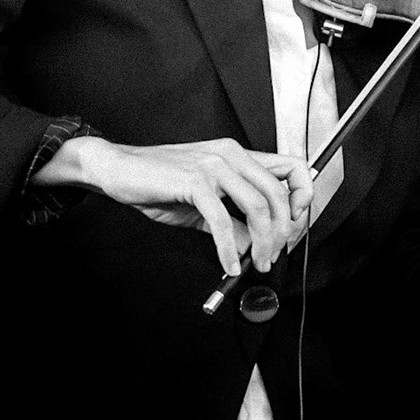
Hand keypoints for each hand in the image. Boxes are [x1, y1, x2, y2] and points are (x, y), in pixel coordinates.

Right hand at [68, 137, 314, 274]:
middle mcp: (231, 155)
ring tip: (257, 264)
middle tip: (273, 255)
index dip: (302, 195)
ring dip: (262, 243)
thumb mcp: (202, 204)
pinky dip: (229, 248)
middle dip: (282, 231)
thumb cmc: (157, 182)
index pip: (291, 167)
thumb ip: (231, 221)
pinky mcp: (195, 182)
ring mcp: (213, 166)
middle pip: (278, 193)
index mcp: (237, 155)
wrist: (117, 168)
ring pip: (257, 206)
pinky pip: (222, 221)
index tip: (294, 224)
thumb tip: (253, 246)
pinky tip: (229, 264)